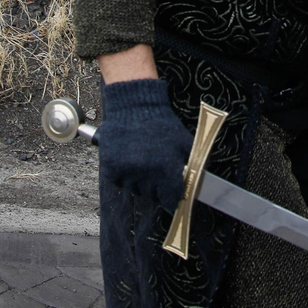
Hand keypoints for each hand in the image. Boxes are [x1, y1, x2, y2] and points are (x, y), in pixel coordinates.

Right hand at [96, 78, 190, 211]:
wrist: (134, 107)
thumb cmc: (162, 124)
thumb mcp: (184, 142)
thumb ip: (191, 165)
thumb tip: (196, 185)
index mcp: (166, 169)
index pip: (170, 199)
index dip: (172, 198)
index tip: (171, 196)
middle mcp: (146, 174)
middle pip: (153, 196)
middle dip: (157, 188)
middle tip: (157, 172)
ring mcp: (127, 172)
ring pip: (136, 190)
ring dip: (140, 182)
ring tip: (143, 162)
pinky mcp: (111, 169)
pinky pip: (120, 182)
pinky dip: (124, 176)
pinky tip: (129, 160)